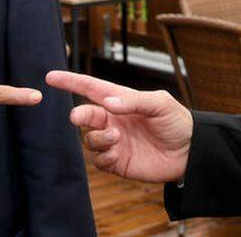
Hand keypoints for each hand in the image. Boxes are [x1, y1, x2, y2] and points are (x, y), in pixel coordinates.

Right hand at [45, 70, 191, 182]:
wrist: (190, 153)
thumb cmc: (177, 122)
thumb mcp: (160, 104)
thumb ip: (134, 101)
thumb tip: (107, 104)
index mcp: (121, 101)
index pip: (90, 88)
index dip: (70, 82)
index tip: (50, 77)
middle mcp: (114, 120)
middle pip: (86, 115)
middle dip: (79, 115)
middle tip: (78, 118)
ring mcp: (115, 141)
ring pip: (90, 140)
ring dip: (98, 138)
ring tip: (117, 138)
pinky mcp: (118, 162)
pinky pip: (99, 161)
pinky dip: (103, 157)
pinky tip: (118, 153)